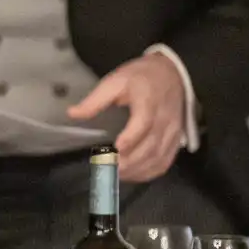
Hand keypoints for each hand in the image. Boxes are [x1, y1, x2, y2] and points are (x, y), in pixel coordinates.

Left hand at [68, 53, 185, 182]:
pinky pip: (165, 161)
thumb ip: (95, 100)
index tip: (116, 149)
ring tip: (117, 174)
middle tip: (109, 169)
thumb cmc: (141, 77)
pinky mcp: (175, 140)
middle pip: (150, 146)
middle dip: (130, 161)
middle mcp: (164, 118)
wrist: (172, 74)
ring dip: (138, 170)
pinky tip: (133, 174)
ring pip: (158, 157)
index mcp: (149, 100)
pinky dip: (149, 172)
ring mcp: (172, 131)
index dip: (131, 138)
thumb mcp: (116, 81)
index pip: (143, 122)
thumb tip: (72, 114)